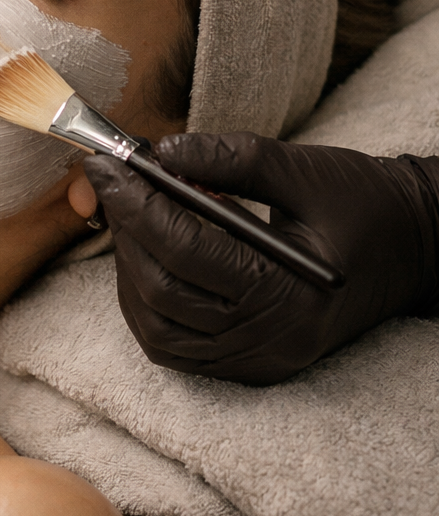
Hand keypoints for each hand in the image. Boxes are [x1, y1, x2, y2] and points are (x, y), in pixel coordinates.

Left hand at [82, 133, 438, 384]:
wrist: (412, 250)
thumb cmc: (364, 205)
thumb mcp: (304, 169)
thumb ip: (232, 158)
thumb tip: (164, 151)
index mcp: (289, 293)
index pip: (185, 249)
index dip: (136, 204)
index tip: (106, 165)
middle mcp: (271, 340)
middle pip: (161, 292)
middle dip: (127, 232)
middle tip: (111, 182)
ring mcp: (258, 361)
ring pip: (157, 329)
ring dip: (129, 271)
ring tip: (131, 217)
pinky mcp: (249, 364)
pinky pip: (175, 345)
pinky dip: (147, 303)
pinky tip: (147, 258)